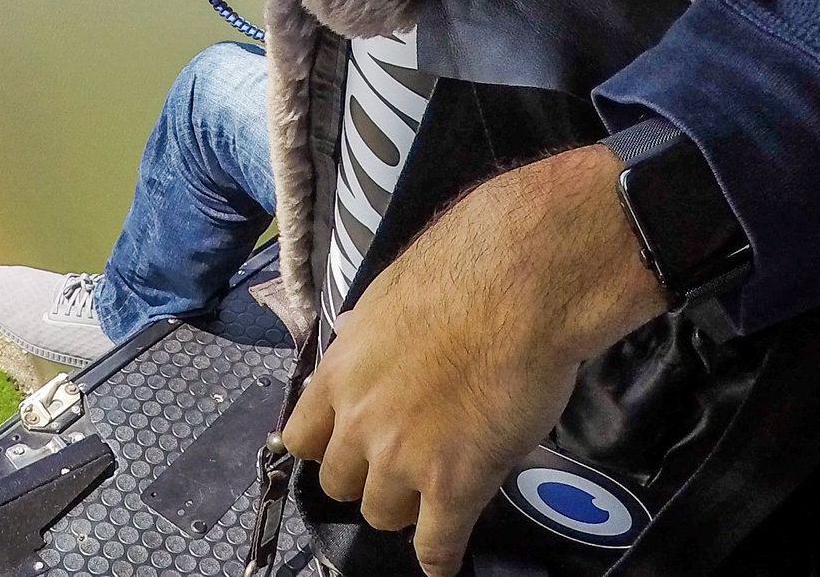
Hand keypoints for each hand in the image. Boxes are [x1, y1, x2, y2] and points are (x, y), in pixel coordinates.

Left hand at [282, 145, 666, 576]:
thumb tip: (359, 346)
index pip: (302, 439)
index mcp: (338, 373)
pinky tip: (443, 563)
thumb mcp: (387, 301)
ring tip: (433, 494)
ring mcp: (404, 458)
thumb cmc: (460, 272)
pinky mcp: (455, 484)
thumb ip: (368, 343)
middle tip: (402, 464)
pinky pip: (436, 543)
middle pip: (341, 483)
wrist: (516, 284)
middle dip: (369, 475)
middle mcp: (358, 421)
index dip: (328, 448)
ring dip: (405, 506)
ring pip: (383, 513)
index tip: (346, 450)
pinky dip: (438, 558)